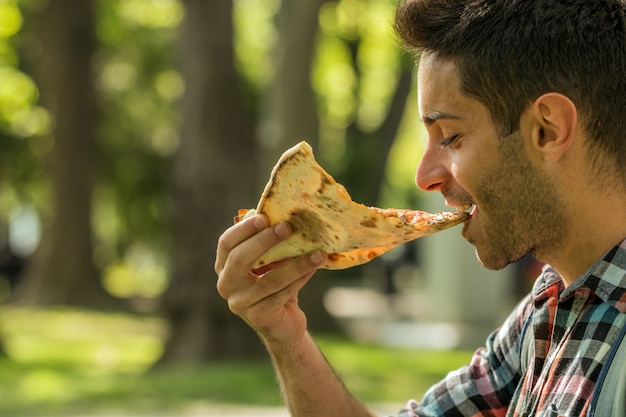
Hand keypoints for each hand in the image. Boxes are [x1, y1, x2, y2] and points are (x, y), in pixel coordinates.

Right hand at [215, 214, 326, 343]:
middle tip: (287, 227)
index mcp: (224, 266)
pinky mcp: (259, 316)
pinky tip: (315, 267)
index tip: (265, 216)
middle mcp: (226, 285)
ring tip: (317, 252)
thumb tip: (285, 214)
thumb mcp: (267, 262)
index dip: (244, 229)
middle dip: (264, 240)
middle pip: (240, 259)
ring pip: (269, 279)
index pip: (226, 243)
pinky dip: (301, 278)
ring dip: (296, 264)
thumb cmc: (274, 283)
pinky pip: (283, 293)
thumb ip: (268, 242)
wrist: (282, 324)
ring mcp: (240, 303)